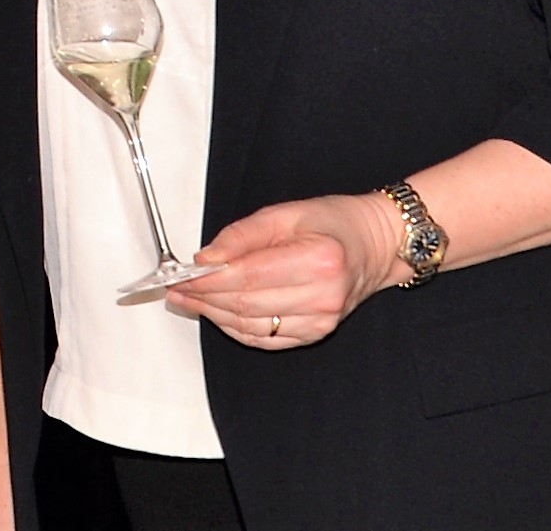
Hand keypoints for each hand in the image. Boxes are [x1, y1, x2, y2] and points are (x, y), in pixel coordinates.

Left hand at [166, 191, 405, 348]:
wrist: (373, 246)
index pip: (249, 276)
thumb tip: (206, 259)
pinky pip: (266, 338)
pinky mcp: (317, 333)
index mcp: (319, 260)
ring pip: (252, 326)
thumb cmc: (332, 223)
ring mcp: (323, 321)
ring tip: (189, 300)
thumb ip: (242, 236)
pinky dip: (236, 328)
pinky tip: (218, 314)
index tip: (182, 275)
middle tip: (177, 288)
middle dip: (205, 297)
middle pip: (247, 304)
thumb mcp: (285, 213)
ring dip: (215, 315)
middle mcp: (324, 297)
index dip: (209, 279)